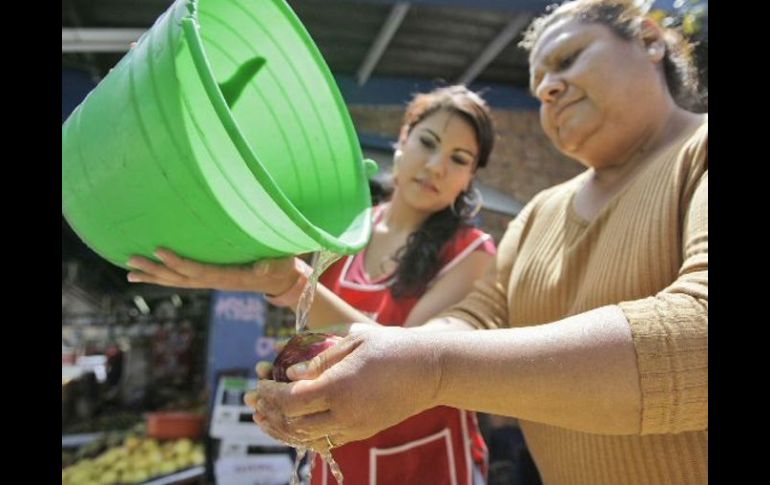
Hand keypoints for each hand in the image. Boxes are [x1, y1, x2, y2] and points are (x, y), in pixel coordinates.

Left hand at [126, 248, 297, 294]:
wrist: (281, 280)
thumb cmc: (281, 267)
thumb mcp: (280, 264)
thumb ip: (270, 266)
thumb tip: (262, 267)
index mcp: (228, 277)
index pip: (198, 270)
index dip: (178, 262)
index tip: (159, 250)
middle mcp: (215, 282)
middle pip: (180, 279)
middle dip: (155, 270)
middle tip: (131, 260)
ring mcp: (211, 282)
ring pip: (177, 281)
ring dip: (153, 276)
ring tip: (130, 272)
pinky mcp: (209, 279)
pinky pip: (183, 280)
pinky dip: (163, 277)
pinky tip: (149, 273)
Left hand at [244, 326, 441, 446]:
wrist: (431, 370)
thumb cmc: (392, 346)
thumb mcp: (354, 341)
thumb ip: (319, 358)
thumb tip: (289, 372)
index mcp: (340, 387)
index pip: (291, 399)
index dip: (269, 393)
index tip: (257, 381)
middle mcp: (345, 413)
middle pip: (294, 423)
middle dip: (269, 412)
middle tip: (253, 400)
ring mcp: (356, 427)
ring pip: (308, 438)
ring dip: (283, 427)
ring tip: (265, 415)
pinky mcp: (364, 431)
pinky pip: (326, 439)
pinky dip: (304, 432)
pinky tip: (294, 420)